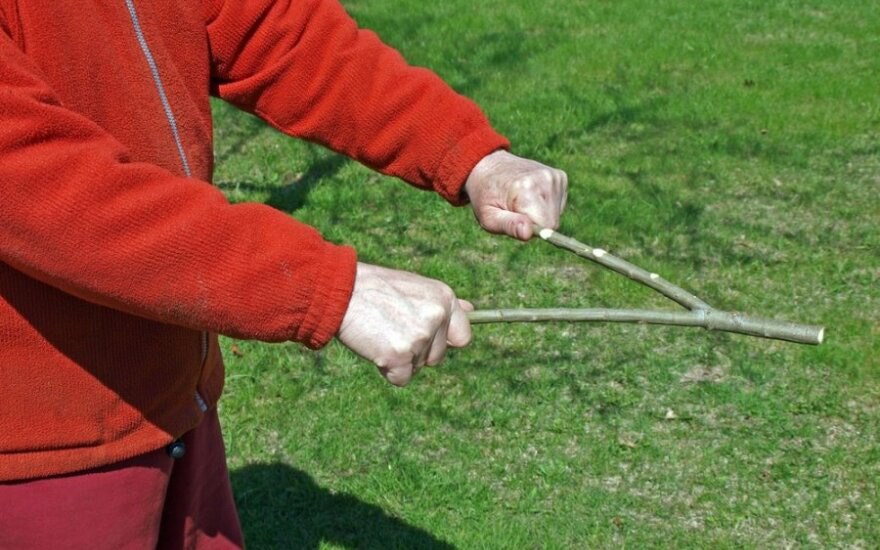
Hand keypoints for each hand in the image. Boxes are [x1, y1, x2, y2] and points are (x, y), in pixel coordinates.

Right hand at [337, 262, 472, 385]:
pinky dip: (387, 371)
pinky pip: (401, 379)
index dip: (443, 341)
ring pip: (417, 367)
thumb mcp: (415, 287)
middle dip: (416, 351)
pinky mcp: (400, 355)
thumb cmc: (375, 289)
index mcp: (444, 297)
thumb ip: (444, 303)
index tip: (424, 336)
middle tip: (391, 328)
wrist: (340, 290)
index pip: (463, 336)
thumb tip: (473, 309)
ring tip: (381, 333)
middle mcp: (437, 315)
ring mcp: (420, 336)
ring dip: (399, 359)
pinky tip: (375, 348)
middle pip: (437, 356)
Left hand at [464, 150, 567, 240]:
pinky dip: (546, 205)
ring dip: (540, 214)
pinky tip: (531, 196)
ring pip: (556, 214)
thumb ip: (508, 225)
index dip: (530, 230)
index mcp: (526, 188)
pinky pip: (559, 204)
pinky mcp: (560, 176)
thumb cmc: (486, 196)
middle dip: (536, 223)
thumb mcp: (489, 216)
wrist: (490, 167)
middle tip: (515, 210)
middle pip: (553, 221)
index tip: (514, 219)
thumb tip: (528, 233)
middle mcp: (545, 178)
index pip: (546, 226)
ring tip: (521, 201)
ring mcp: (554, 176)